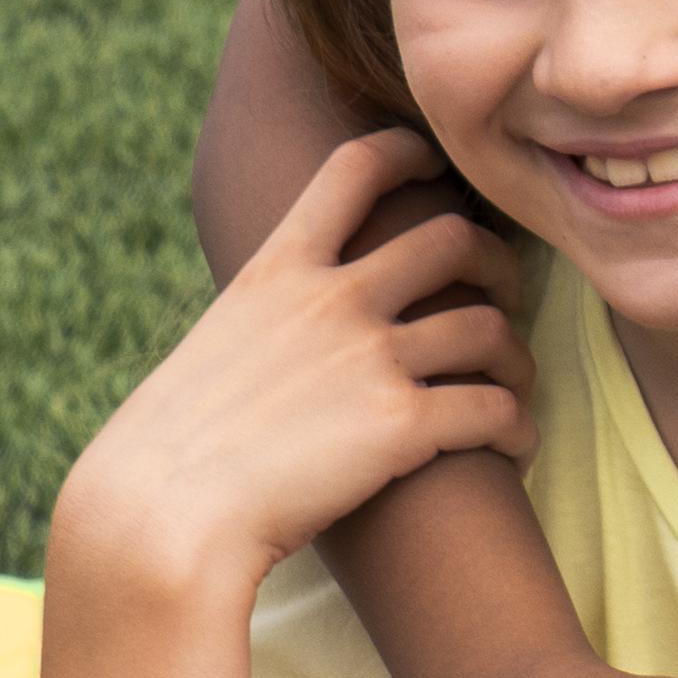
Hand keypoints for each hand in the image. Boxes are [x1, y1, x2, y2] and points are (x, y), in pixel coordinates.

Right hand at [59, 129, 531, 605]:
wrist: (156, 524)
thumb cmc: (165, 456)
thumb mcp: (210, 351)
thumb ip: (263, 324)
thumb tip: (280, 334)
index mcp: (277, 272)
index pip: (354, 169)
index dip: (408, 153)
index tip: (436, 164)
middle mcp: (332, 301)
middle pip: (453, 238)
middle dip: (495, 259)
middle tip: (505, 294)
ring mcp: (372, 358)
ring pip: (490, 328)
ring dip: (517, 358)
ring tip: (516, 387)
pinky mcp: (402, 424)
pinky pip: (496, 410)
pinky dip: (520, 426)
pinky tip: (518, 447)